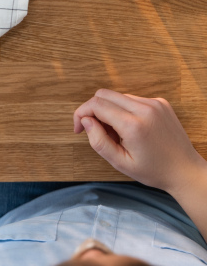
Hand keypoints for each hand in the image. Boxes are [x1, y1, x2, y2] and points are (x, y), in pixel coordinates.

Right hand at [74, 88, 204, 194]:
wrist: (185, 170)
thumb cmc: (154, 171)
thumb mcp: (120, 163)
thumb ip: (98, 141)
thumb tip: (85, 120)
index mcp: (133, 125)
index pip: (96, 105)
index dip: (81, 114)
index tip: (78, 128)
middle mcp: (144, 108)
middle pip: (103, 94)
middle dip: (93, 110)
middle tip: (97, 131)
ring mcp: (154, 103)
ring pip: (117, 96)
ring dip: (110, 110)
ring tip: (118, 133)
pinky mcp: (160, 102)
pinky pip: (132, 99)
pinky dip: (124, 109)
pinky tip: (131, 128)